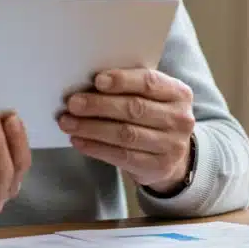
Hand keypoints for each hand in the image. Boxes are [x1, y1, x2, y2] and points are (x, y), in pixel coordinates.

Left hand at [58, 68, 194, 193]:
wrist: (173, 155)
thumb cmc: (153, 116)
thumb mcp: (151, 97)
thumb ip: (129, 87)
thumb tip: (87, 83)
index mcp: (179, 93)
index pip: (150, 82)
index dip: (122, 80)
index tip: (97, 80)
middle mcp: (180, 119)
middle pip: (134, 108)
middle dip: (99, 105)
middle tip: (73, 103)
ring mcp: (172, 145)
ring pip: (125, 134)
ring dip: (91, 128)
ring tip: (68, 122)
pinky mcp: (159, 167)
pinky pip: (122, 156)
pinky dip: (96, 148)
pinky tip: (79, 141)